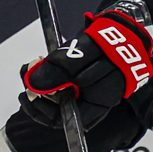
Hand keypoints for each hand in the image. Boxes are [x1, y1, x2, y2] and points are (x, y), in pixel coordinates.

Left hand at [20, 0, 152, 128]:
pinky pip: (59, 84)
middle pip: (53, 108)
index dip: (39, 107)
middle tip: (30, 68)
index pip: (58, 120)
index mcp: (92, 108)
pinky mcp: (80, 81)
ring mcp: (84, 93)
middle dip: (37, 90)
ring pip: (54, 94)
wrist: (126, 31)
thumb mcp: (82, 56)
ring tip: (37, 61)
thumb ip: (58, 72)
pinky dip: (49, 73)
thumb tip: (31, 85)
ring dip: (41, 79)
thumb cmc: (110, 46)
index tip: (26, 90)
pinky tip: (46, 60)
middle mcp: (87, 105)